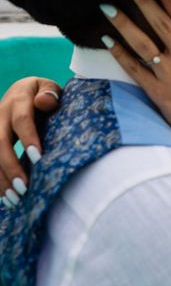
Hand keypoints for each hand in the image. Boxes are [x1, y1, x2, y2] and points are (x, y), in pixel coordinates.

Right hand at [0, 77, 61, 207]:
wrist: (23, 91)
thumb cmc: (43, 93)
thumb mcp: (48, 87)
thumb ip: (50, 93)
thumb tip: (45, 102)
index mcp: (18, 99)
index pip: (21, 120)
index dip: (28, 138)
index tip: (38, 158)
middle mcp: (0, 113)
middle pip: (0, 141)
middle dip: (10, 166)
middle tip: (24, 187)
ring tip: (14, 198)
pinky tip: (3, 197)